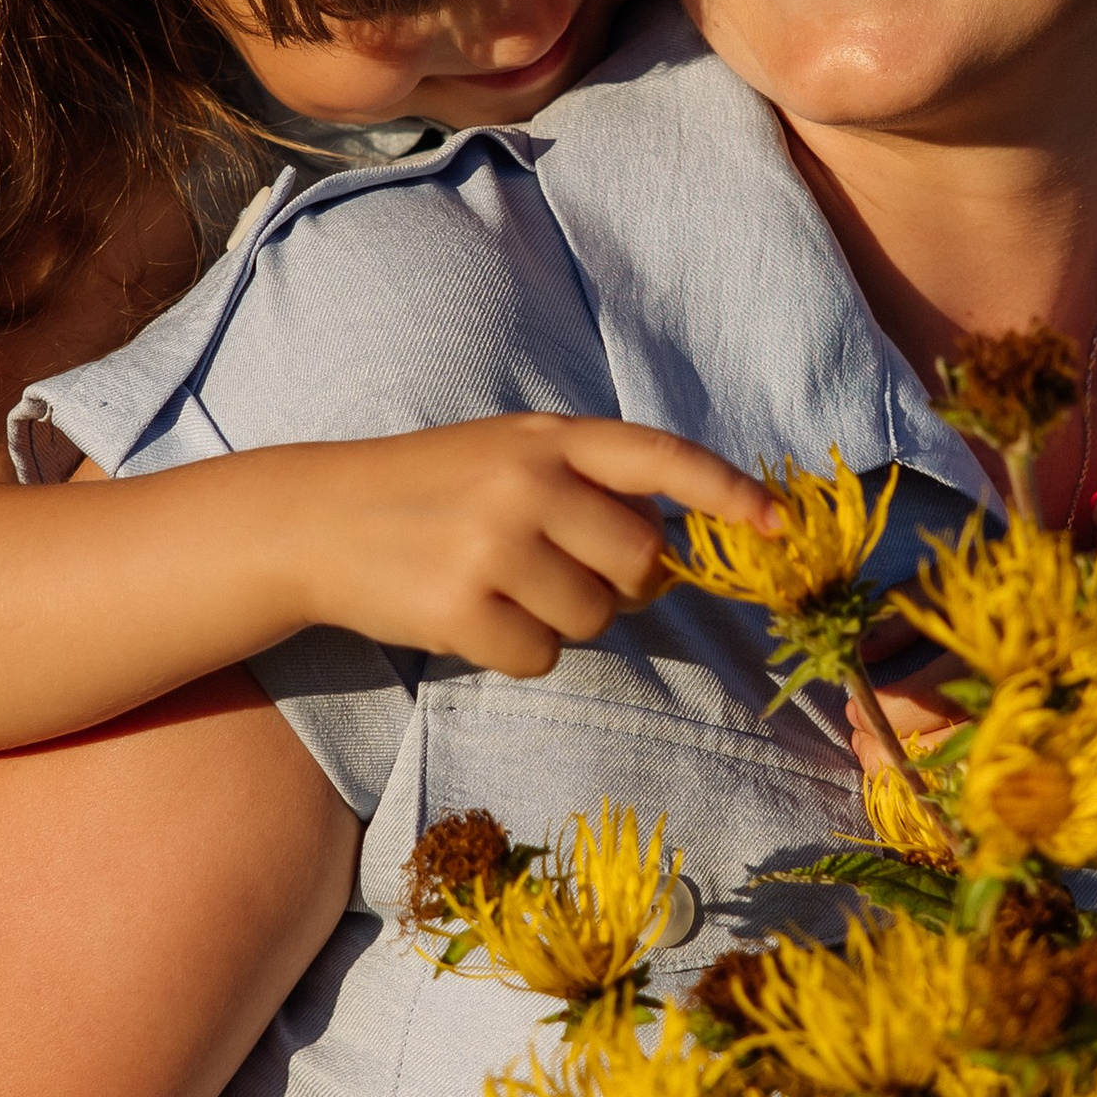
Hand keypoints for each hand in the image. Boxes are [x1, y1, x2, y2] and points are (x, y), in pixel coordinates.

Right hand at [267, 416, 777, 678]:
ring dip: (565, 622)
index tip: (780, 525)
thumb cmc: (431, 490)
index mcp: (548, 438)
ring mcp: (492, 546)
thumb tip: (665, 554)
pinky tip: (474, 619)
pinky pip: (542, 657)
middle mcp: (526, 484)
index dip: (728, 493)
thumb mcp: (508, 455)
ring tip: (505, 590)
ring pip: (596, 619)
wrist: (316, 519)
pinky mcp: (459, 609)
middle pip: (640, 561)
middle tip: (564, 575)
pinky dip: (519, 653)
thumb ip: (586, 484)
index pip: (660, 459)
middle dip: (622, 584)